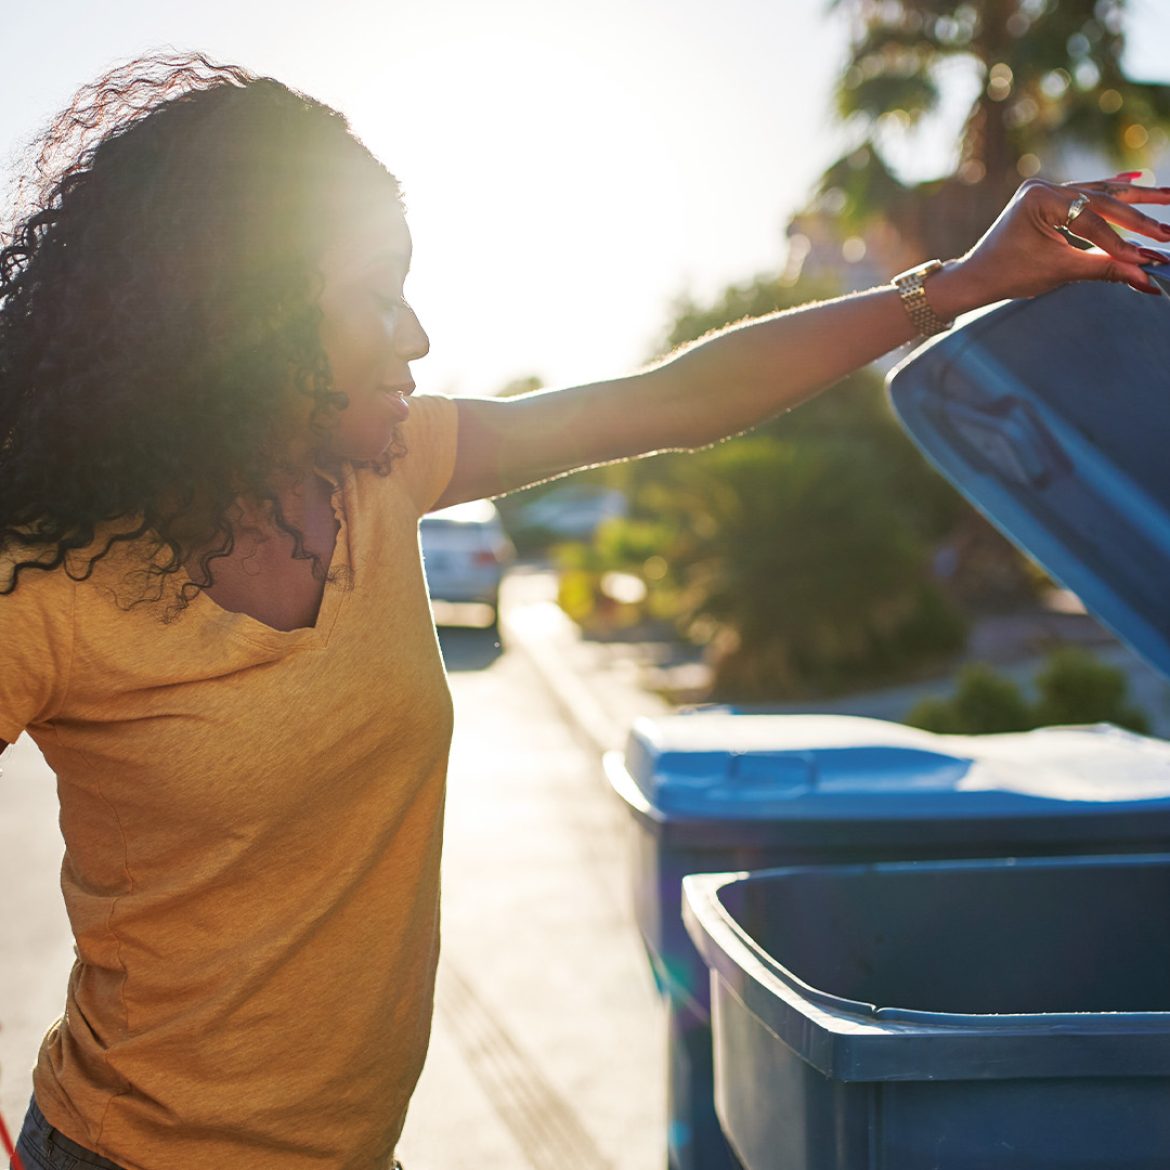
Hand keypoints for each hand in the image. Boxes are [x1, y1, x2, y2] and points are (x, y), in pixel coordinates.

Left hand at [937, 176, 1169, 313]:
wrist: (977, 276)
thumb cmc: (1011, 275)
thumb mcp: (1059, 272)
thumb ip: (1104, 270)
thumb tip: (1147, 278)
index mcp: (1040, 199)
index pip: (1090, 221)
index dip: (1120, 242)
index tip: (1149, 258)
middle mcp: (1045, 186)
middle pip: (1102, 200)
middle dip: (1139, 217)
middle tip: (1169, 231)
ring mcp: (1048, 189)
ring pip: (1100, 193)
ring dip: (1136, 199)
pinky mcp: (1051, 198)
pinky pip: (1088, 193)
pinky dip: (1112, 192)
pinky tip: (1138, 180)